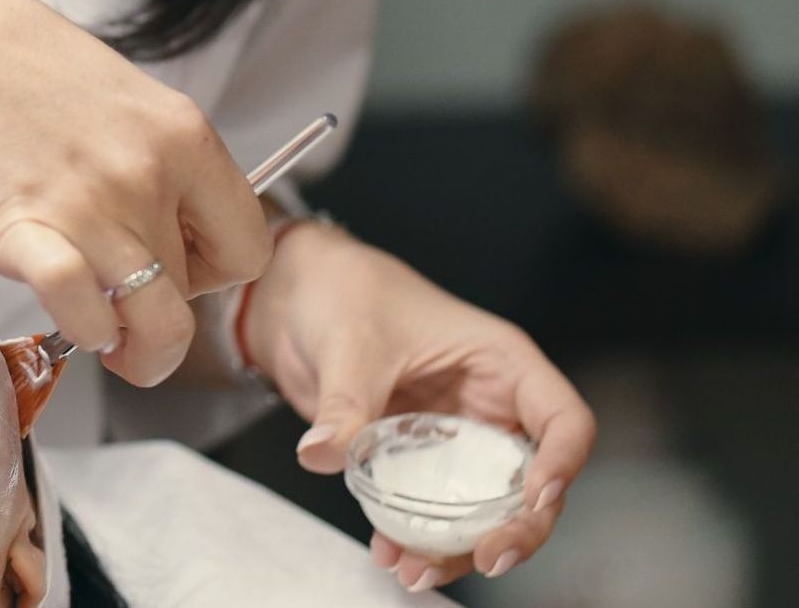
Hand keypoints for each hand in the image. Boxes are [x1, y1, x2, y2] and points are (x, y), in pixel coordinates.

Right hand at [0, 0, 272, 387]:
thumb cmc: (28, 73)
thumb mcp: (130, 104)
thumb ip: (165, 168)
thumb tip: (180, 238)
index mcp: (185, 139)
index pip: (249, 249)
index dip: (213, 271)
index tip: (178, 265)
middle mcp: (148, 176)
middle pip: (194, 293)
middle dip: (160, 305)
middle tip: (124, 295)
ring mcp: (91, 208)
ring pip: (156, 326)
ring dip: (133, 346)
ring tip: (106, 333)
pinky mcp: (29, 235)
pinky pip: (84, 317)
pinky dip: (82, 332)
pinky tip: (65, 313)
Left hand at [243, 221, 596, 593]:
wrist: (297, 295)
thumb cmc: (344, 291)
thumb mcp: (349, 342)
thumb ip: (344, 402)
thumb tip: (323, 452)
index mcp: (500, 363)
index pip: (563, 419)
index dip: (562, 463)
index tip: (532, 499)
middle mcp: (490, 405)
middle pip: (533, 481)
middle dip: (516, 528)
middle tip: (483, 558)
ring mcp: (457, 437)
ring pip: (485, 508)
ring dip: (459, 546)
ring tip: (414, 570)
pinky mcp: (420, 460)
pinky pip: (435, 510)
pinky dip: (419, 538)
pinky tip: (389, 554)